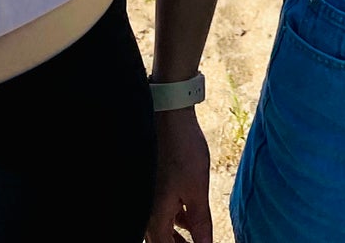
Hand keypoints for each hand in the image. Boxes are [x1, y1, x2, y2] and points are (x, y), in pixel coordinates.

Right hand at [148, 108, 213, 242]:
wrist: (168, 114)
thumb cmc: (182, 149)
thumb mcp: (197, 189)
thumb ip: (200, 223)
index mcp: (155, 217)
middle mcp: (144, 210)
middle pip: (159, 240)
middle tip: (196, 242)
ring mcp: (143, 196)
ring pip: (157, 226)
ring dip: (174, 234)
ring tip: (192, 234)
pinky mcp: (147, 184)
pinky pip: (156, 211)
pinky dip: (171, 218)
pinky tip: (185, 213)